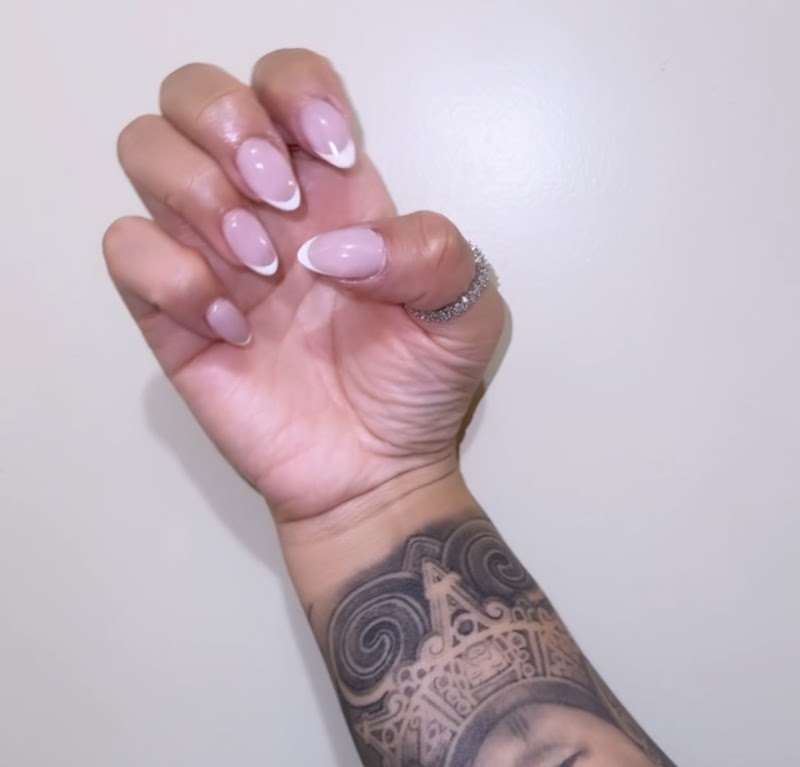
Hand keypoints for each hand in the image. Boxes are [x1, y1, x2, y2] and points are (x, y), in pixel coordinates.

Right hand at [104, 49, 503, 523]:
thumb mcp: (465, 311)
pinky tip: (233, 326)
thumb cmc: (416, 389)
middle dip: (227, 125)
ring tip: (261, 268)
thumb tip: (332, 245)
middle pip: (194, 95)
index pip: (283, 81)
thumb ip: (430, 251)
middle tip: (280, 204)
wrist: (374, 471)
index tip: (334, 158)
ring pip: (146, 152)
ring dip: (198, 194)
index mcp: (331, 191)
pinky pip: (127, 250)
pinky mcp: (171, 314)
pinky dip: (171, 275)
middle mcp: (263, 208)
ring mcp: (210, 256)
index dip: (297, 91)